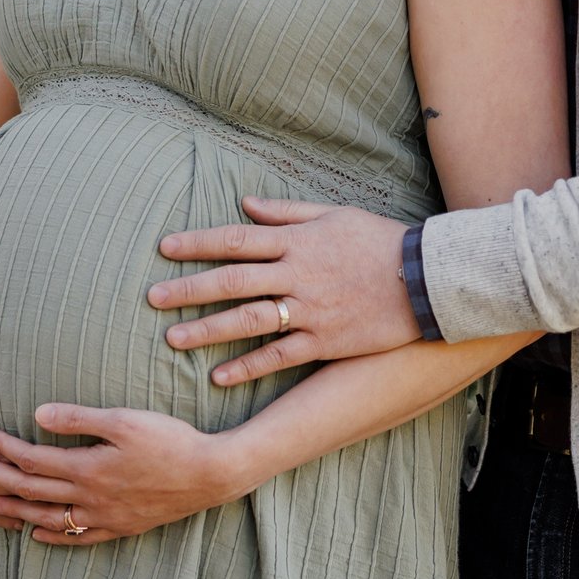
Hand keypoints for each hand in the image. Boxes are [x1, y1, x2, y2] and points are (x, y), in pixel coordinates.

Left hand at [0, 405, 256, 545]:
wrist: (211, 474)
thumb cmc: (171, 440)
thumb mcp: (125, 420)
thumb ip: (80, 419)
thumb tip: (37, 415)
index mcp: (87, 469)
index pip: (32, 460)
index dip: (2, 448)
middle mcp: (89, 498)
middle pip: (31, 491)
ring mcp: (104, 518)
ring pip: (48, 519)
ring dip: (14, 511)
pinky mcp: (120, 527)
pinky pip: (77, 538)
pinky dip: (52, 536)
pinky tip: (36, 533)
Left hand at [148, 197, 420, 384]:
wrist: (425, 278)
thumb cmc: (379, 241)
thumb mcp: (334, 214)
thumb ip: (286, 212)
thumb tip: (245, 203)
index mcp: (298, 241)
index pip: (237, 239)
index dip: (199, 243)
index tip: (165, 249)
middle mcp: (298, 275)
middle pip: (233, 281)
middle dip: (189, 289)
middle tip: (153, 297)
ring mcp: (311, 311)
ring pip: (249, 320)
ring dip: (208, 329)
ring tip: (173, 338)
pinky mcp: (325, 341)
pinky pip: (279, 355)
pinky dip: (248, 366)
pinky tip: (219, 375)